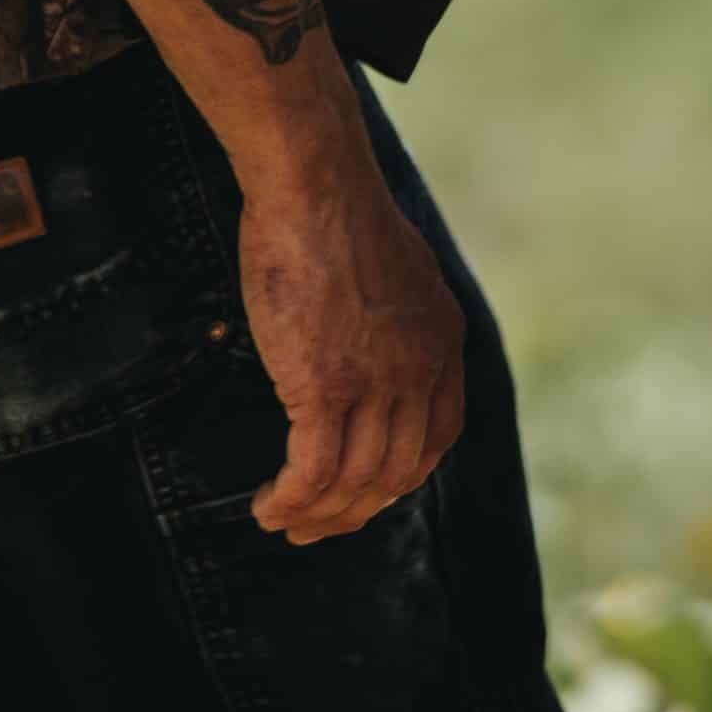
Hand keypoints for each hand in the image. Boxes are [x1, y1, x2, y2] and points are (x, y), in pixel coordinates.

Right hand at [239, 140, 466, 544]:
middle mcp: (421, 370)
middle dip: (356, 512)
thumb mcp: (395, 267)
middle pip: (398, 473)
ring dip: (317, 514)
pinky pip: (312, 471)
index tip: (365, 492)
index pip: (438, 437)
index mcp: (444, 342)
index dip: (401, 476)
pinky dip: (290, 499)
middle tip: (317, 527)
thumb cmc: (336, 212)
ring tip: (282, 521)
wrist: (314, 184)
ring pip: (354, 481)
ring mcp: (377, 382)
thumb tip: (374, 335)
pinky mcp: (326, 386)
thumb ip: (397, 315)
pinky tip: (268, 506)